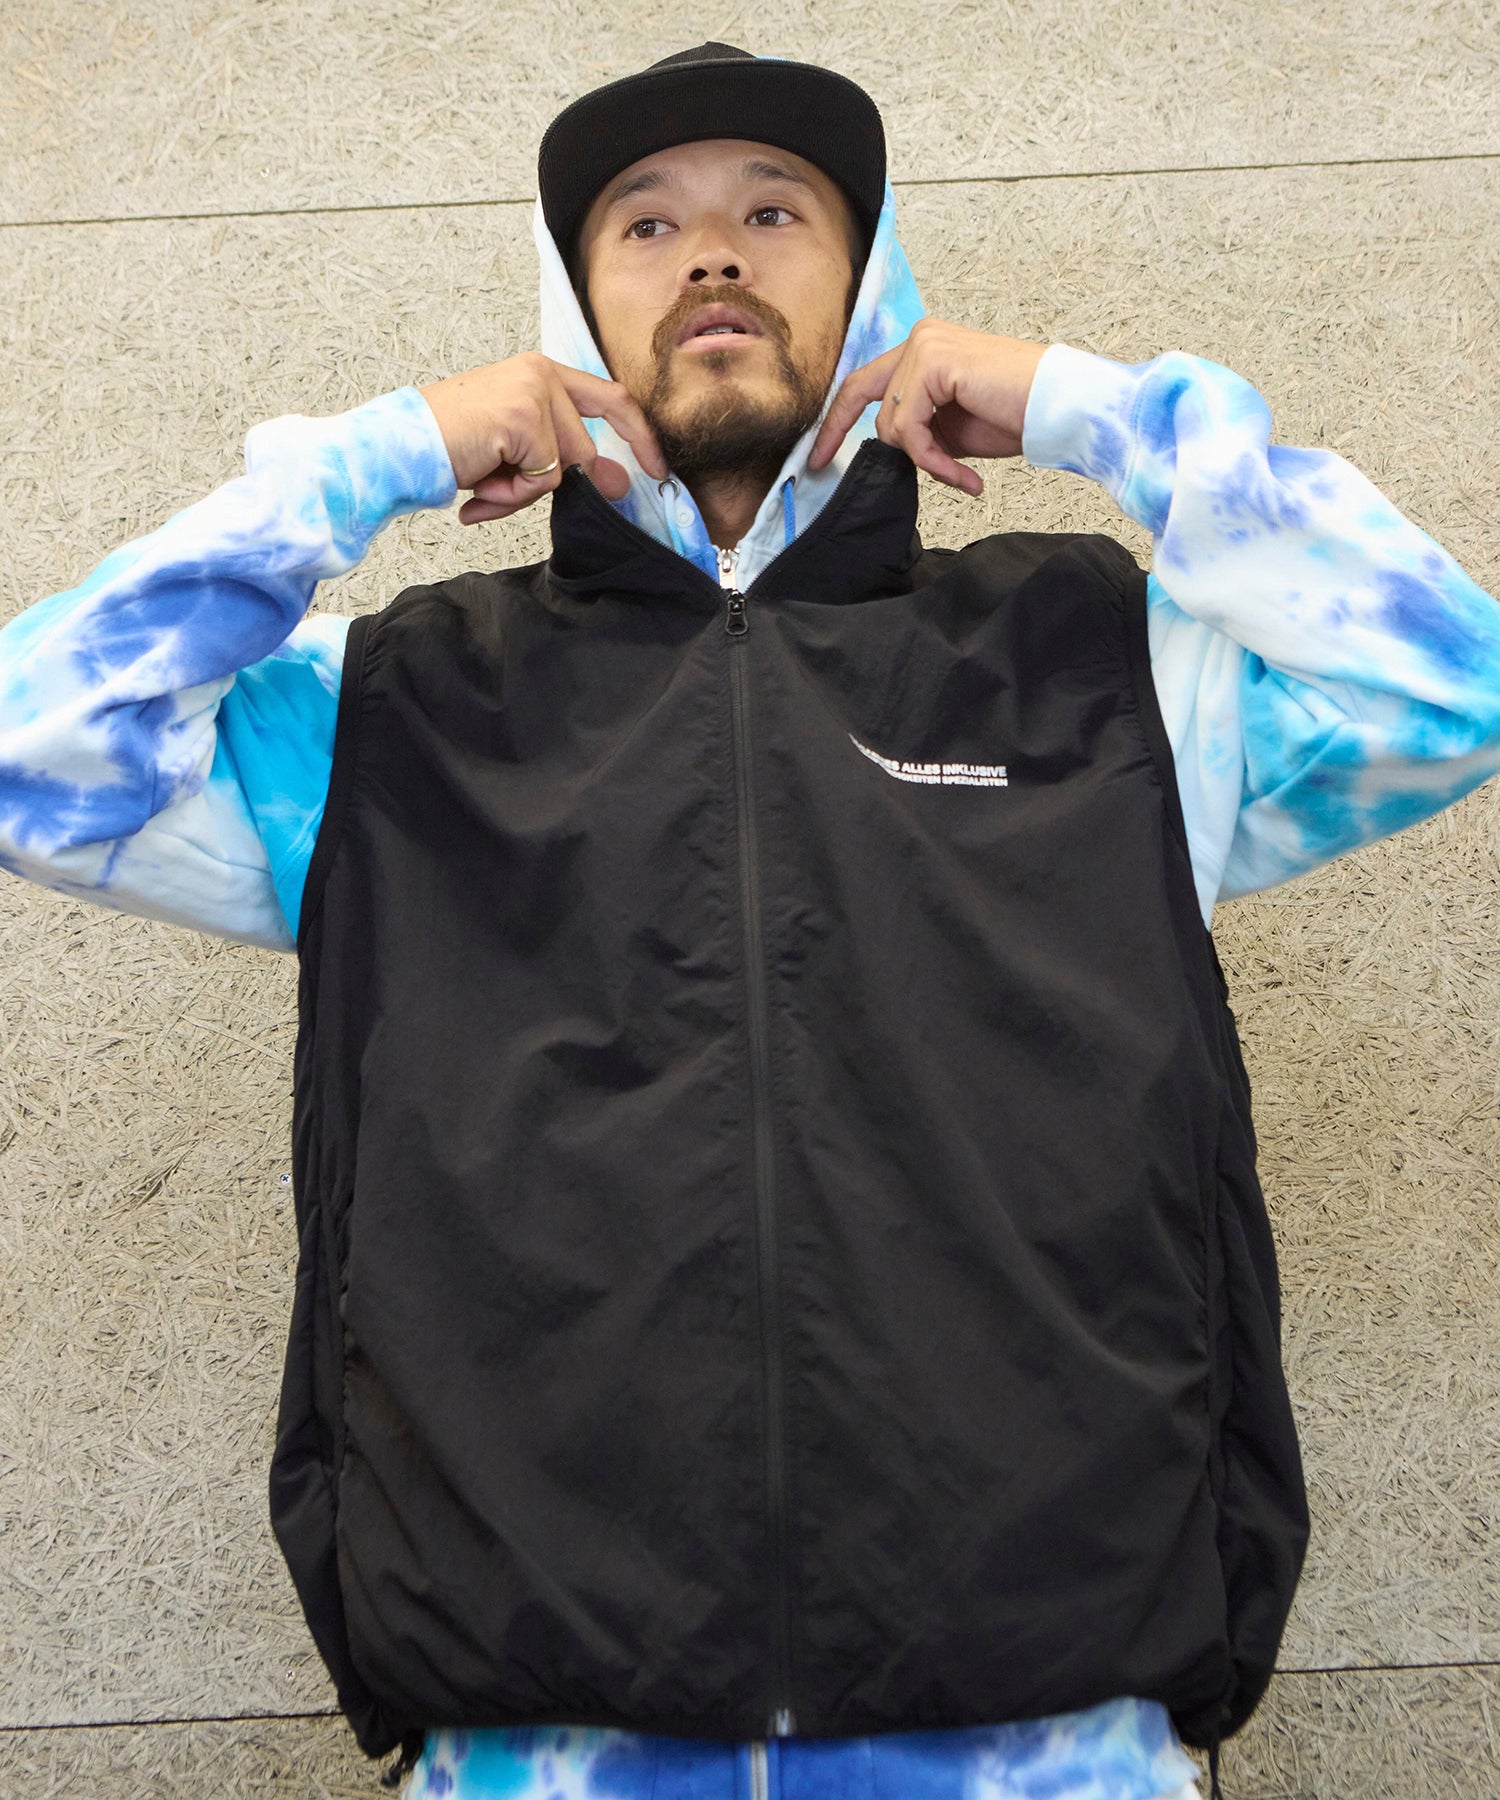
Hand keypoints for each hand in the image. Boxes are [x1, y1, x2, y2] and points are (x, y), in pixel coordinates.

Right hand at [419, 353, 666, 524]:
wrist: (400, 448)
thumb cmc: (451, 448)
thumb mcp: (517, 453)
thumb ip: (567, 459)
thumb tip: (620, 484)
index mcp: (540, 373)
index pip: (612, 398)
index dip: (640, 436)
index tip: (659, 470)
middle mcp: (539, 372)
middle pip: (585, 449)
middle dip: (549, 485)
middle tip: (501, 491)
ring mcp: (533, 390)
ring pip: (566, 467)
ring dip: (523, 491)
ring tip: (482, 480)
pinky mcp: (524, 415)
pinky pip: (545, 477)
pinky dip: (512, 494)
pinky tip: (479, 483)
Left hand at [808, 322, 1048, 496]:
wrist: (1059, 405)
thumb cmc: (1015, 414)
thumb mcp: (951, 428)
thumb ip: (916, 429)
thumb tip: (885, 449)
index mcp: (922, 348)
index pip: (864, 383)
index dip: (836, 420)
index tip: (819, 455)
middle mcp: (920, 338)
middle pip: (860, 394)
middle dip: (837, 433)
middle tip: (822, 468)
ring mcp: (926, 344)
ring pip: (891, 423)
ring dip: (925, 461)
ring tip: (961, 477)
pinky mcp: (934, 361)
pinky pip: (910, 428)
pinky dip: (934, 460)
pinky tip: (965, 474)